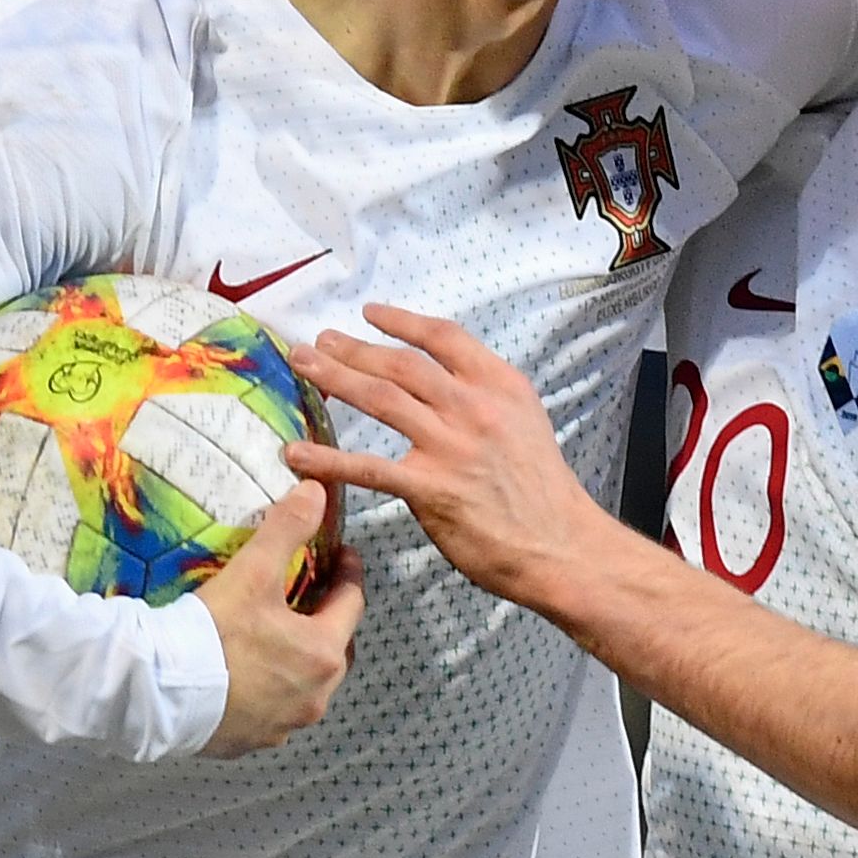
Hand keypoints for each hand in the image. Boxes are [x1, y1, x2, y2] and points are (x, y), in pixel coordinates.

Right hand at [193, 479, 365, 757]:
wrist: (156, 693)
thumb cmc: (213, 631)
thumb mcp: (253, 572)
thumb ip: (288, 528)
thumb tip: (317, 491)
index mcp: (324, 654)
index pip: (352, 604)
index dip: (347, 574)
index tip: (340, 555)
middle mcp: (315, 696)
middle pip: (336, 648)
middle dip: (329, 619)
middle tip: (311, 594)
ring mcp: (285, 725)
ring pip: (308, 683)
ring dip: (301, 658)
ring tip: (279, 633)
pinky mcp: (252, 742)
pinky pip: (276, 709)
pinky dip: (273, 688)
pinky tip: (250, 673)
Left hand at [284, 305, 604, 605]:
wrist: (561, 545)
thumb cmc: (543, 490)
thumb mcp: (525, 422)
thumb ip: (485, 400)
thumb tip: (443, 388)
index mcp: (499, 386)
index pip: (444, 337)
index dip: (402, 321)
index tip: (370, 313)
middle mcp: (473, 407)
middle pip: (402, 364)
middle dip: (354, 348)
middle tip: (317, 341)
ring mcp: (450, 446)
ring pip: (381, 400)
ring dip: (336, 378)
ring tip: (303, 366)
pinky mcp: (430, 489)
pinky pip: (368, 468)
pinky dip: (328, 460)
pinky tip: (296, 454)